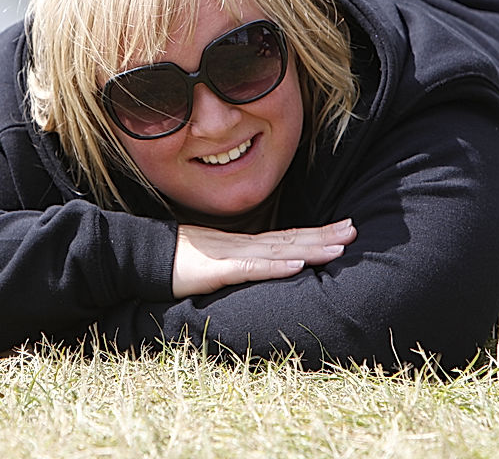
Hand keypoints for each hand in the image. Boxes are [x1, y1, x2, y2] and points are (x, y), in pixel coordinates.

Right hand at [171, 219, 356, 297]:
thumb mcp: (217, 262)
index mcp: (246, 245)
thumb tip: (264, 266)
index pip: (288, 238)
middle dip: (324, 236)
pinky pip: (252, 267)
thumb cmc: (179, 260)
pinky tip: (296, 265)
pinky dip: (276, 265)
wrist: (145, 256)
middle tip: (354, 230)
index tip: (343, 230)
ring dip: (310, 249)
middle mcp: (245, 245)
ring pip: (279, 251)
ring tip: (338, 247)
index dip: (317, 234)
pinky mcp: (219, 269)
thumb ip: (240, 263)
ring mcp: (233, 255)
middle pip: (291, 240)